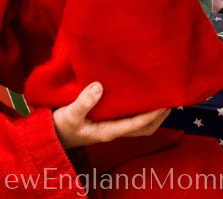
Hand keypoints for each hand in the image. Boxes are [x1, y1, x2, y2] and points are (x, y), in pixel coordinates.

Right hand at [52, 82, 170, 148]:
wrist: (50, 135)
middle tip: (172, 96)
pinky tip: (143, 96)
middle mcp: (114, 131)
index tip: (166, 101)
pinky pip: (132, 118)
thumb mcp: (69, 113)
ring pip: (140, 123)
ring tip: (162, 94)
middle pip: (146, 127)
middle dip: (161, 115)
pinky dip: (142, 109)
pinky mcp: (109, 122)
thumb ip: (84, 101)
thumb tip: (99, 86)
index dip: (154, 114)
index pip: (139, 124)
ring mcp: (112, 127)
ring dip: (154, 112)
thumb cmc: (60, 125)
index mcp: (108, 131)